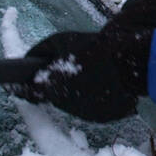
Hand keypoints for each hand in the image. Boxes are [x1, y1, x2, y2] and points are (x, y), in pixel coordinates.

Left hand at [15, 30, 149, 122]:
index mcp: (51, 89)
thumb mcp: (59, 40)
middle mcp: (66, 106)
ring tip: (94, 71)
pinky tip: (107, 80)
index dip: (27, 86)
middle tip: (74, 67)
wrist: (129, 59)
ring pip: (77, 102)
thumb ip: (38, 52)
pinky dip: (99, 95)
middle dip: (60, 84)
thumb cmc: (92, 47)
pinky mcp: (105, 116)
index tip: (28, 79)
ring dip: (80, 90)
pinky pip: (97, 106)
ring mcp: (87, 114)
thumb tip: (28, 59)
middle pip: (56, 96)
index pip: (29, 93)